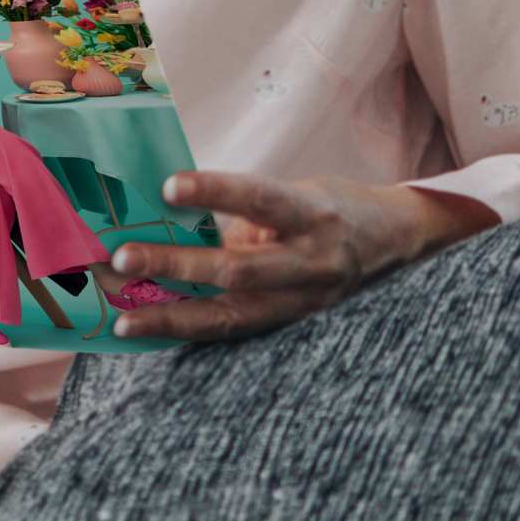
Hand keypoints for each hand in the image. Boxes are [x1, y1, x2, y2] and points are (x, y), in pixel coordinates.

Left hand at [109, 171, 492, 341]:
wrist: (398, 246)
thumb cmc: (332, 210)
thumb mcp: (297, 194)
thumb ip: (243, 210)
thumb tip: (166, 210)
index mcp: (312, 215)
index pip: (260, 199)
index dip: (215, 192)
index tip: (168, 186)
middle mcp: (311, 264)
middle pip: (238, 270)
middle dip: (176, 265)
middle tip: (121, 257)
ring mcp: (302, 304)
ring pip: (232, 316)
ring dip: (173, 318)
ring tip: (124, 318)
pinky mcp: (290, 328)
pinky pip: (235, 334)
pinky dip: (190, 334)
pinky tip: (149, 333)